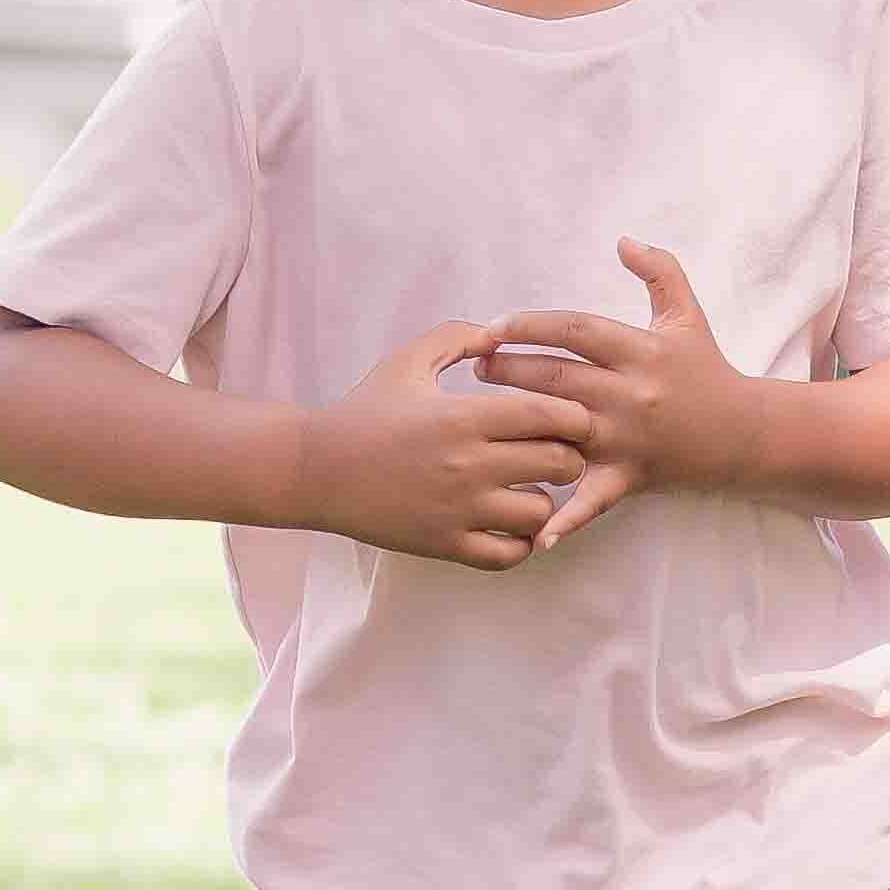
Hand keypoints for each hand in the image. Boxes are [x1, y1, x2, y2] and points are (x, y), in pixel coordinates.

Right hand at [292, 324, 595, 568]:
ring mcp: (457, 509)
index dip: (573, 418)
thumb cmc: (365, 411)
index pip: (554, 415)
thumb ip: (457, 338)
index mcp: (465, 416)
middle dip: (568, 458)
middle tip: (551, 455)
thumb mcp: (407, 361)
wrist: (315, 469)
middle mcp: (468, 464)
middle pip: (561, 464)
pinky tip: (506, 525)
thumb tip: (499, 334)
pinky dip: (519, 543)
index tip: (563, 420)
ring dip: (544, 502)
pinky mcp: (444, 544)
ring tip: (525, 491)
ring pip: (540, 513)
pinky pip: (508, 555)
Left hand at [487, 241, 758, 549]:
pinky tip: (533, 535)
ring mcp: (629, 438)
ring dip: (515, 425)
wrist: (743, 433)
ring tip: (478, 418)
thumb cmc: (706, 370)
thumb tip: (623, 239)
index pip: (574, 329)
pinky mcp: (630, 477)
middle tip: (475, 364)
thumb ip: (660, 270)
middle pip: (555, 377)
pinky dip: (565, 520)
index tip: (494, 326)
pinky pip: (592, 500)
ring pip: (559, 430)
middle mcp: (632, 393)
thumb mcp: (687, 315)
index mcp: (641, 350)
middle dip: (507, 368)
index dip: (529, 324)